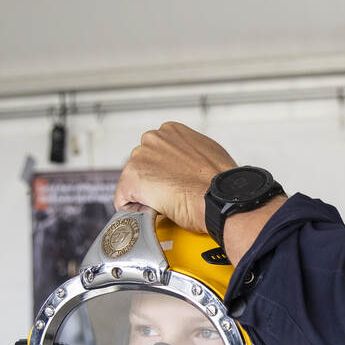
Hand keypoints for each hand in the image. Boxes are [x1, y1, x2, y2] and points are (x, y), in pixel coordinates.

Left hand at [114, 122, 238, 232]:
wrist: (219, 196)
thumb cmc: (220, 181)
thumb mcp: (210, 154)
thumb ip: (192, 154)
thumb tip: (190, 166)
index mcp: (171, 130)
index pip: (157, 153)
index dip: (166, 172)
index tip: (174, 182)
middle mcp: (153, 138)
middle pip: (142, 165)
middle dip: (154, 181)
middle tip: (172, 195)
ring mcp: (140, 157)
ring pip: (132, 182)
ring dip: (146, 195)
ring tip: (168, 204)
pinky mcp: (131, 178)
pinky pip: (123, 200)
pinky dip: (135, 210)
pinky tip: (154, 213)